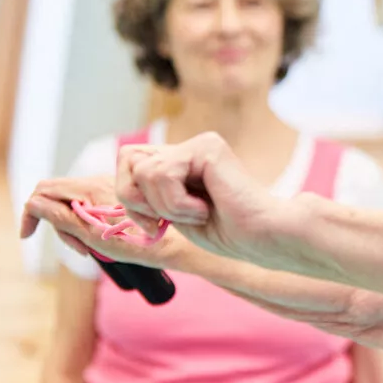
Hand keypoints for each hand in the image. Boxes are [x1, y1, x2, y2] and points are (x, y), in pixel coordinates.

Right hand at [21, 176, 181, 268]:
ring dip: (73, 229)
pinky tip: (100, 242)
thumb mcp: (95, 235)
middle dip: (58, 225)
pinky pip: (88, 208)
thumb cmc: (140, 243)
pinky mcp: (115, 197)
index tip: (28, 236)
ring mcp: (107, 188)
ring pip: (72, 205)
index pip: (45, 189)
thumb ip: (62, 218)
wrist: (178, 241)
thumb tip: (33, 204)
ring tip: (92, 249)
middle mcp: (97, 181)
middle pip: (56, 198)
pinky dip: (86, 226)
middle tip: (79, 248)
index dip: (31, 211)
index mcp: (90, 187)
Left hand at [114, 133, 290, 266]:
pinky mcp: (207, 147)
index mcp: (183, 162)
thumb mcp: (173, 215)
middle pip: (128, 159)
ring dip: (165, 206)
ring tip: (198, 213)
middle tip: (167, 220)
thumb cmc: (229, 233)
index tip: (154, 225)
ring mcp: (199, 144)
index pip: (129, 162)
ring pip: (143, 170)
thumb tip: (118, 186)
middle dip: (136, 198)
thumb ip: (147, 195)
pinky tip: (206, 208)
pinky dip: (177, 203)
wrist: (264, 237)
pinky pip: (163, 174)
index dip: (129, 195)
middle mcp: (190, 148)